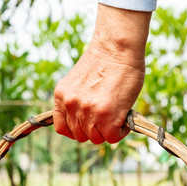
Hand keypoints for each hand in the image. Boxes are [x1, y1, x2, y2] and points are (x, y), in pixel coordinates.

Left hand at [54, 4, 150, 144]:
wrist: (117, 47)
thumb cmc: (104, 61)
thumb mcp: (79, 82)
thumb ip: (77, 101)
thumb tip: (86, 121)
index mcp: (61, 97)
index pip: (62, 128)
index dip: (76, 130)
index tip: (87, 125)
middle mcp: (71, 105)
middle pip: (80, 136)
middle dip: (95, 129)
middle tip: (107, 118)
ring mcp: (87, 112)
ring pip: (96, 138)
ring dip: (108, 131)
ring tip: (117, 116)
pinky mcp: (105, 116)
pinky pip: (112, 137)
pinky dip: (121, 132)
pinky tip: (125, 119)